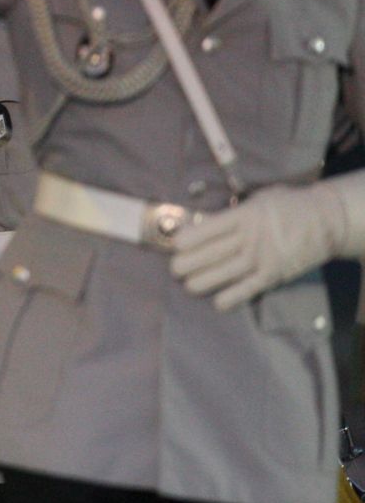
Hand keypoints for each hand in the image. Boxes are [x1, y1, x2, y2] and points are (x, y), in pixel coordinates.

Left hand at [171, 178, 364, 309]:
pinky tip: (218, 303)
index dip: (191, 238)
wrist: (327, 220)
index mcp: (245, 215)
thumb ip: (233, 212)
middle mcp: (252, 237)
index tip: (175, 245)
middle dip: (190, 263)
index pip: (212, 227)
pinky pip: (250, 288)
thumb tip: (201, 222)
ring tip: (188, 285)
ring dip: (204, 281)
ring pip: (228, 272)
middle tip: (175, 269)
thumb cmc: (286, 206)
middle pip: (214, 252)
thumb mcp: (258, 200)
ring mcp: (264, 258)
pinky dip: (233, 297)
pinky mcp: (275, 274)